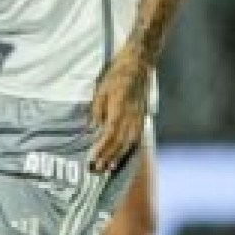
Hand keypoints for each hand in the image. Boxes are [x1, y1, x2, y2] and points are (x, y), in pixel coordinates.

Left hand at [89, 46, 150, 172]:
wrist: (139, 63)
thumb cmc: (116, 74)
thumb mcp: (101, 90)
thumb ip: (97, 111)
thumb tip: (94, 129)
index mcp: (119, 109)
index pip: (110, 135)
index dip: (101, 150)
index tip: (92, 160)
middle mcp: (131, 117)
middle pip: (120, 143)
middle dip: (108, 158)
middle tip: (97, 170)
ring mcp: (139, 118)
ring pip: (129, 142)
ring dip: (118, 157)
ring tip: (109, 168)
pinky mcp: (142, 117)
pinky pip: (135, 137)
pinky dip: (128, 149)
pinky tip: (122, 156)